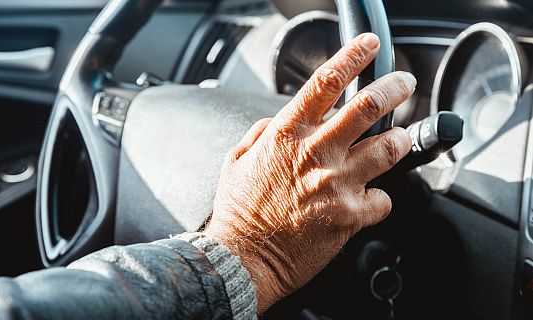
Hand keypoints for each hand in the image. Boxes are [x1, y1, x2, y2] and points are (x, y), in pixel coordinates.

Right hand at [203, 33, 415, 313]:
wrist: (245, 259)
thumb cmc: (240, 212)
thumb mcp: (237, 160)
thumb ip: (263, 132)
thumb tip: (281, 120)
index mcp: (287, 134)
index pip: (325, 82)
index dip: (352, 56)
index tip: (369, 46)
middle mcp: (315, 153)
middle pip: (369, 105)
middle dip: (395, 86)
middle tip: (404, 83)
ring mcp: (336, 184)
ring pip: (390, 147)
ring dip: (400, 139)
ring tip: (399, 138)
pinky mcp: (350, 215)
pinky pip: (384, 199)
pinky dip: (380, 198)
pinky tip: (368, 200)